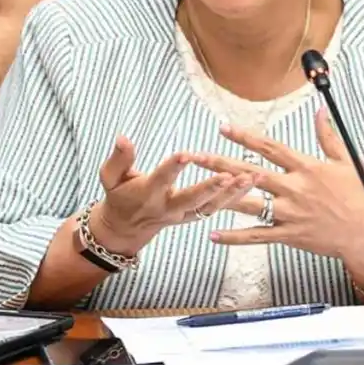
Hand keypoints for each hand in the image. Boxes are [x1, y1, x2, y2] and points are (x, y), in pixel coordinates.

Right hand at [92, 136, 255, 255]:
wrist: (126, 227)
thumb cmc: (119, 194)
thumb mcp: (111, 177)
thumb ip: (119, 158)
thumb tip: (123, 137)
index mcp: (147, 194)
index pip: (161, 179)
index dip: (173, 167)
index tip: (186, 154)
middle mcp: (168, 208)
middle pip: (191, 199)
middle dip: (210, 188)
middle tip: (228, 175)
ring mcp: (183, 215)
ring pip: (211, 207)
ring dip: (233, 193)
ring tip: (251, 176)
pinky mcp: (194, 217)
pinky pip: (217, 208)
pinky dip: (236, 197)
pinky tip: (252, 182)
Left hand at [192, 109, 363, 278]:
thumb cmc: (359, 196)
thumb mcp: (346, 161)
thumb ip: (328, 136)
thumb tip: (320, 110)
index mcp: (306, 168)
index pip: (269, 148)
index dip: (245, 137)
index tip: (223, 128)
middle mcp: (293, 188)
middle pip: (250, 172)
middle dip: (221, 163)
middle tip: (196, 156)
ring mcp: (289, 213)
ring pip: (249, 203)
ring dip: (222, 196)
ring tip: (198, 189)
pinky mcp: (288, 235)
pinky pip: (256, 236)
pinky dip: (234, 236)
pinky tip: (213, 234)